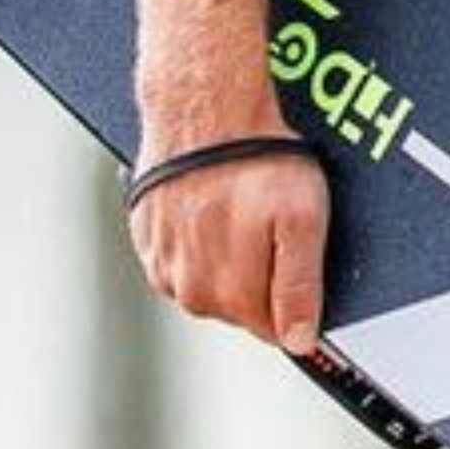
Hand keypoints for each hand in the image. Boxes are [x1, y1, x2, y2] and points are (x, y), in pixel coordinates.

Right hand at [129, 132, 331, 348]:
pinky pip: (182, 257)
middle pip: (242, 307)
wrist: (202, 106)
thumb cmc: (256, 157)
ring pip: (210, 282)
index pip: (275, 329)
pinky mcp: (146, 239)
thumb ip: (300, 290)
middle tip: (270, 223)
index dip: (296, 301)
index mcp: (230, 294)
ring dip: (229, 255)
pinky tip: (213, 204)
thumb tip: (300, 342)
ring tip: (240, 208)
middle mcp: (190, 290)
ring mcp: (163, 264)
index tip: (297, 261)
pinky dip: (199, 236)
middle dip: (262, 274)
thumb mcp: (302, 221)